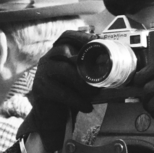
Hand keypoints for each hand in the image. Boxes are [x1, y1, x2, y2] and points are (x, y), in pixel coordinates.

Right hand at [26, 30, 96, 150]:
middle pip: (65, 51)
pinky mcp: (41, 90)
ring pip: (66, 71)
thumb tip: (112, 65)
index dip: (81, 35)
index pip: (65, 36)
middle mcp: (47, 60)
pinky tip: (87, 107)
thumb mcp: (78, 77)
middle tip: (100, 74)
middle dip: (85, 62)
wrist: (51, 117)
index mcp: (56, 54)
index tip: (98, 39)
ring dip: (84, 83)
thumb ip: (87, 68)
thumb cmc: (68, 94)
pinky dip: (79, 101)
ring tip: (94, 94)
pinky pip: (63, 92)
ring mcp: (42, 74)